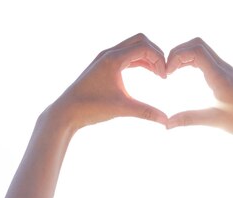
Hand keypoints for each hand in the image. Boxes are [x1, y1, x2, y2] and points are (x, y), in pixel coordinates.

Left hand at [48, 33, 168, 131]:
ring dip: (147, 57)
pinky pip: (125, 56)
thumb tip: (166, 121)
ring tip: (158, 74)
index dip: (159, 59)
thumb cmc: (91, 108)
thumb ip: (146, 112)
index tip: (165, 77)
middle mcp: (108, 54)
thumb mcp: (122, 109)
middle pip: (140, 41)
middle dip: (155, 54)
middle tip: (164, 72)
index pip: (144, 47)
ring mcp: (104, 58)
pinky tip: (147, 72)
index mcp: (113, 59)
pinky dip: (138, 61)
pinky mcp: (102, 65)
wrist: (66, 112)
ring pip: (132, 47)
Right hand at [165, 38, 232, 143]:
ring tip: (172, 72)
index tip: (167, 74)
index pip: (195, 50)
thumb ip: (189, 119)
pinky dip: (191, 61)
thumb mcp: (215, 121)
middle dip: (177, 52)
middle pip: (197, 44)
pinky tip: (184, 75)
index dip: (176, 57)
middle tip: (167, 71)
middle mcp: (223, 68)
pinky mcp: (226, 74)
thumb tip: (167, 124)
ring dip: (184, 55)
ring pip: (201, 49)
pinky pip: (206, 58)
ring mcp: (225, 69)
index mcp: (220, 76)